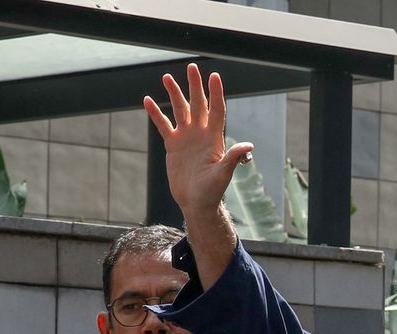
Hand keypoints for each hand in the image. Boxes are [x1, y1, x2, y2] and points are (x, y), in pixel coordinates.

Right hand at [143, 63, 252, 216]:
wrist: (196, 202)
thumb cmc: (212, 191)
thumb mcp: (223, 174)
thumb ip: (233, 158)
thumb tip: (248, 146)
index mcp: (214, 138)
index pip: (217, 110)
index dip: (215, 93)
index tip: (214, 76)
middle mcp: (201, 134)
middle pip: (198, 104)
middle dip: (195, 86)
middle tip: (191, 67)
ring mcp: (186, 138)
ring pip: (180, 110)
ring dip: (174, 94)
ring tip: (167, 77)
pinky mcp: (173, 145)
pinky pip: (163, 125)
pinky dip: (156, 113)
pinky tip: (148, 100)